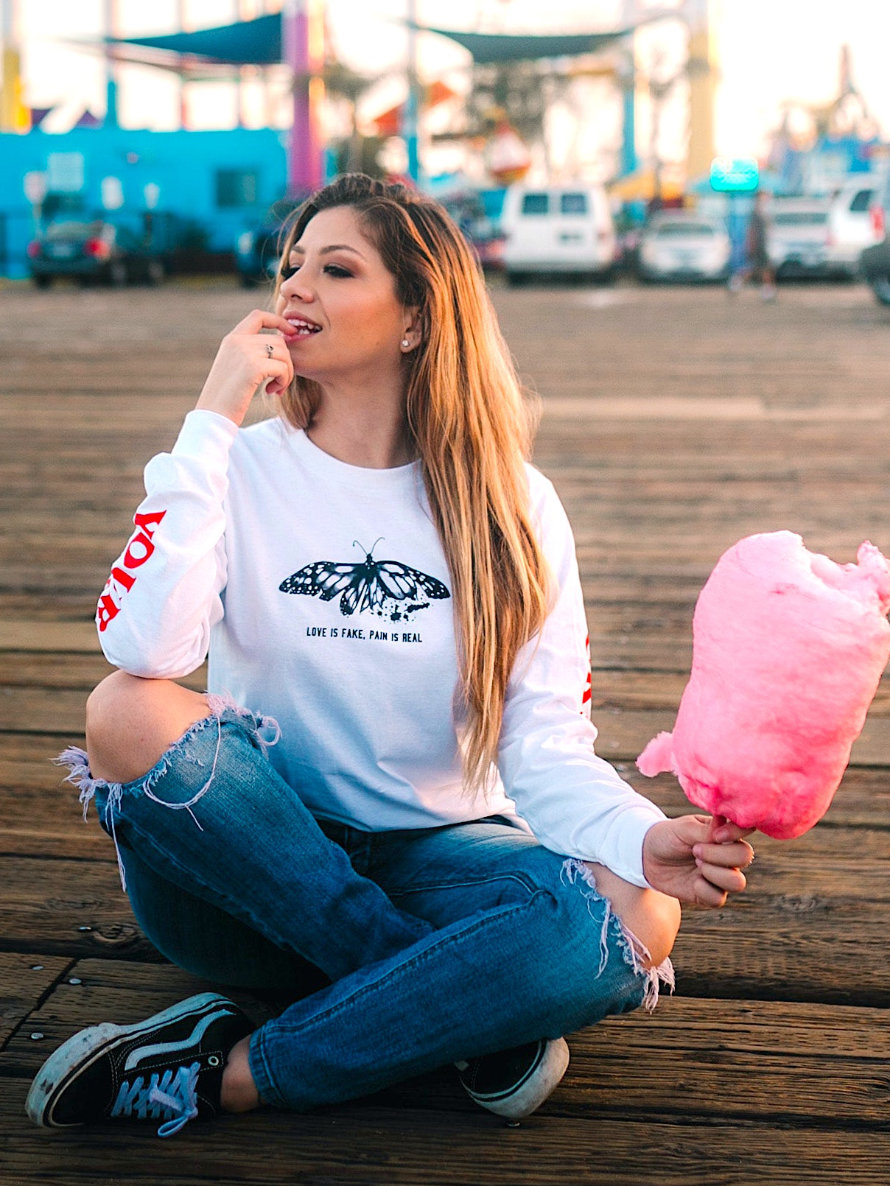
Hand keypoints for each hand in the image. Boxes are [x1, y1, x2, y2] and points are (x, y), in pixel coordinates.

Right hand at [195, 310, 296, 425]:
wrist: (213, 415)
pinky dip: (284, 381)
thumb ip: (251, 354)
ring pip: (284, 354)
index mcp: (232, 339)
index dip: (278, 320)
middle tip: (280, 381)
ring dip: (287, 373)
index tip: (292, 332)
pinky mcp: (253, 367)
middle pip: (278, 340)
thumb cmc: (227, 397)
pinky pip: (282, 368)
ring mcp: (245, 352)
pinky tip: (272, 391)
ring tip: (276, 388)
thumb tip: (281, 346)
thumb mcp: (235, 368)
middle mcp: (237, 341)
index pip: (258, 316)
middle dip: (286, 361)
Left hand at [642, 815, 754, 907]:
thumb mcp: (683, 828)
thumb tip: (724, 824)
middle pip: (745, 856)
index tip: (716, 836)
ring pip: (738, 882)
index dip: (736, 833)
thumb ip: (705, 830)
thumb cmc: (667, 837)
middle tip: (695, 850)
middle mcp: (728, 854)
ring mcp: (721, 875)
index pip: (746, 829)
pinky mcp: (710, 894)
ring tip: (696, 863)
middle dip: (719, 855)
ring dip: (714, 873)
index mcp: (724, 832)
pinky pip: (718, 899)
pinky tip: (692, 882)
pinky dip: (703, 890)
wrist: (647, 857)